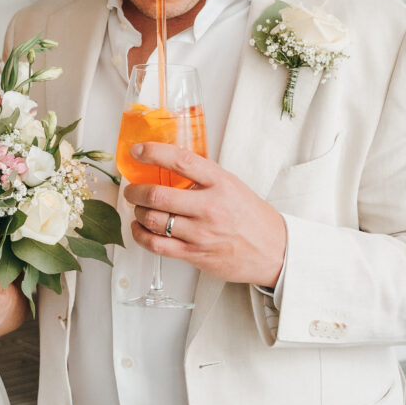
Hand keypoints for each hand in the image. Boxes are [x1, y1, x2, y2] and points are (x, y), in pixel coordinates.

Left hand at [123, 142, 287, 287]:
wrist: (274, 251)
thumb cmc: (251, 217)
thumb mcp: (232, 186)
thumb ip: (204, 175)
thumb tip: (170, 162)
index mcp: (220, 183)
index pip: (181, 161)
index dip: (154, 153)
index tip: (138, 150)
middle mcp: (209, 207)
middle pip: (158, 195)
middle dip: (136, 191)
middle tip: (131, 189)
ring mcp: (201, 233)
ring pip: (154, 220)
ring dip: (138, 212)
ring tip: (139, 208)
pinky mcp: (195, 254)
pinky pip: (157, 245)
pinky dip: (141, 235)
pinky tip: (140, 229)